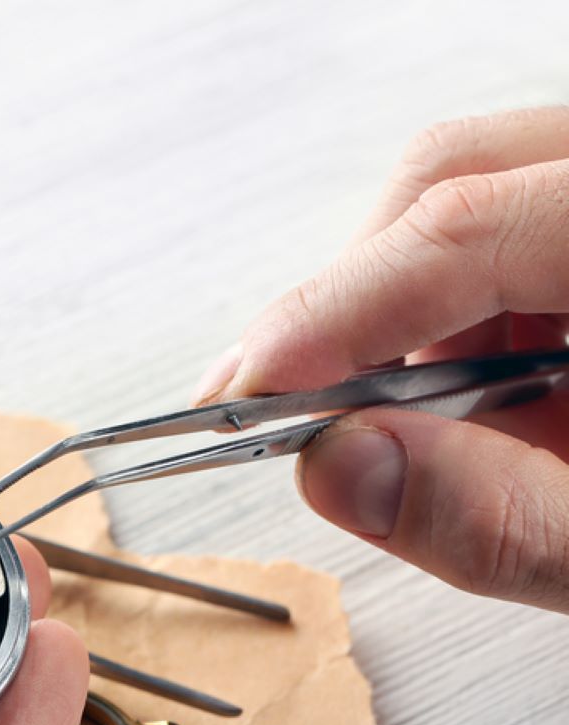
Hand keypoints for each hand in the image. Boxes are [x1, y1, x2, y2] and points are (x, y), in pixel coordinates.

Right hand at [193, 106, 568, 612]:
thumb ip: (505, 517)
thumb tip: (343, 468)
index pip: (467, 226)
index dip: (335, 310)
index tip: (245, 393)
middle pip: (452, 180)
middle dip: (351, 305)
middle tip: (291, 417)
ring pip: (468, 203)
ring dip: (405, 325)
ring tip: (419, 439)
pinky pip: (503, 238)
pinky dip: (454, 328)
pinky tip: (471, 411)